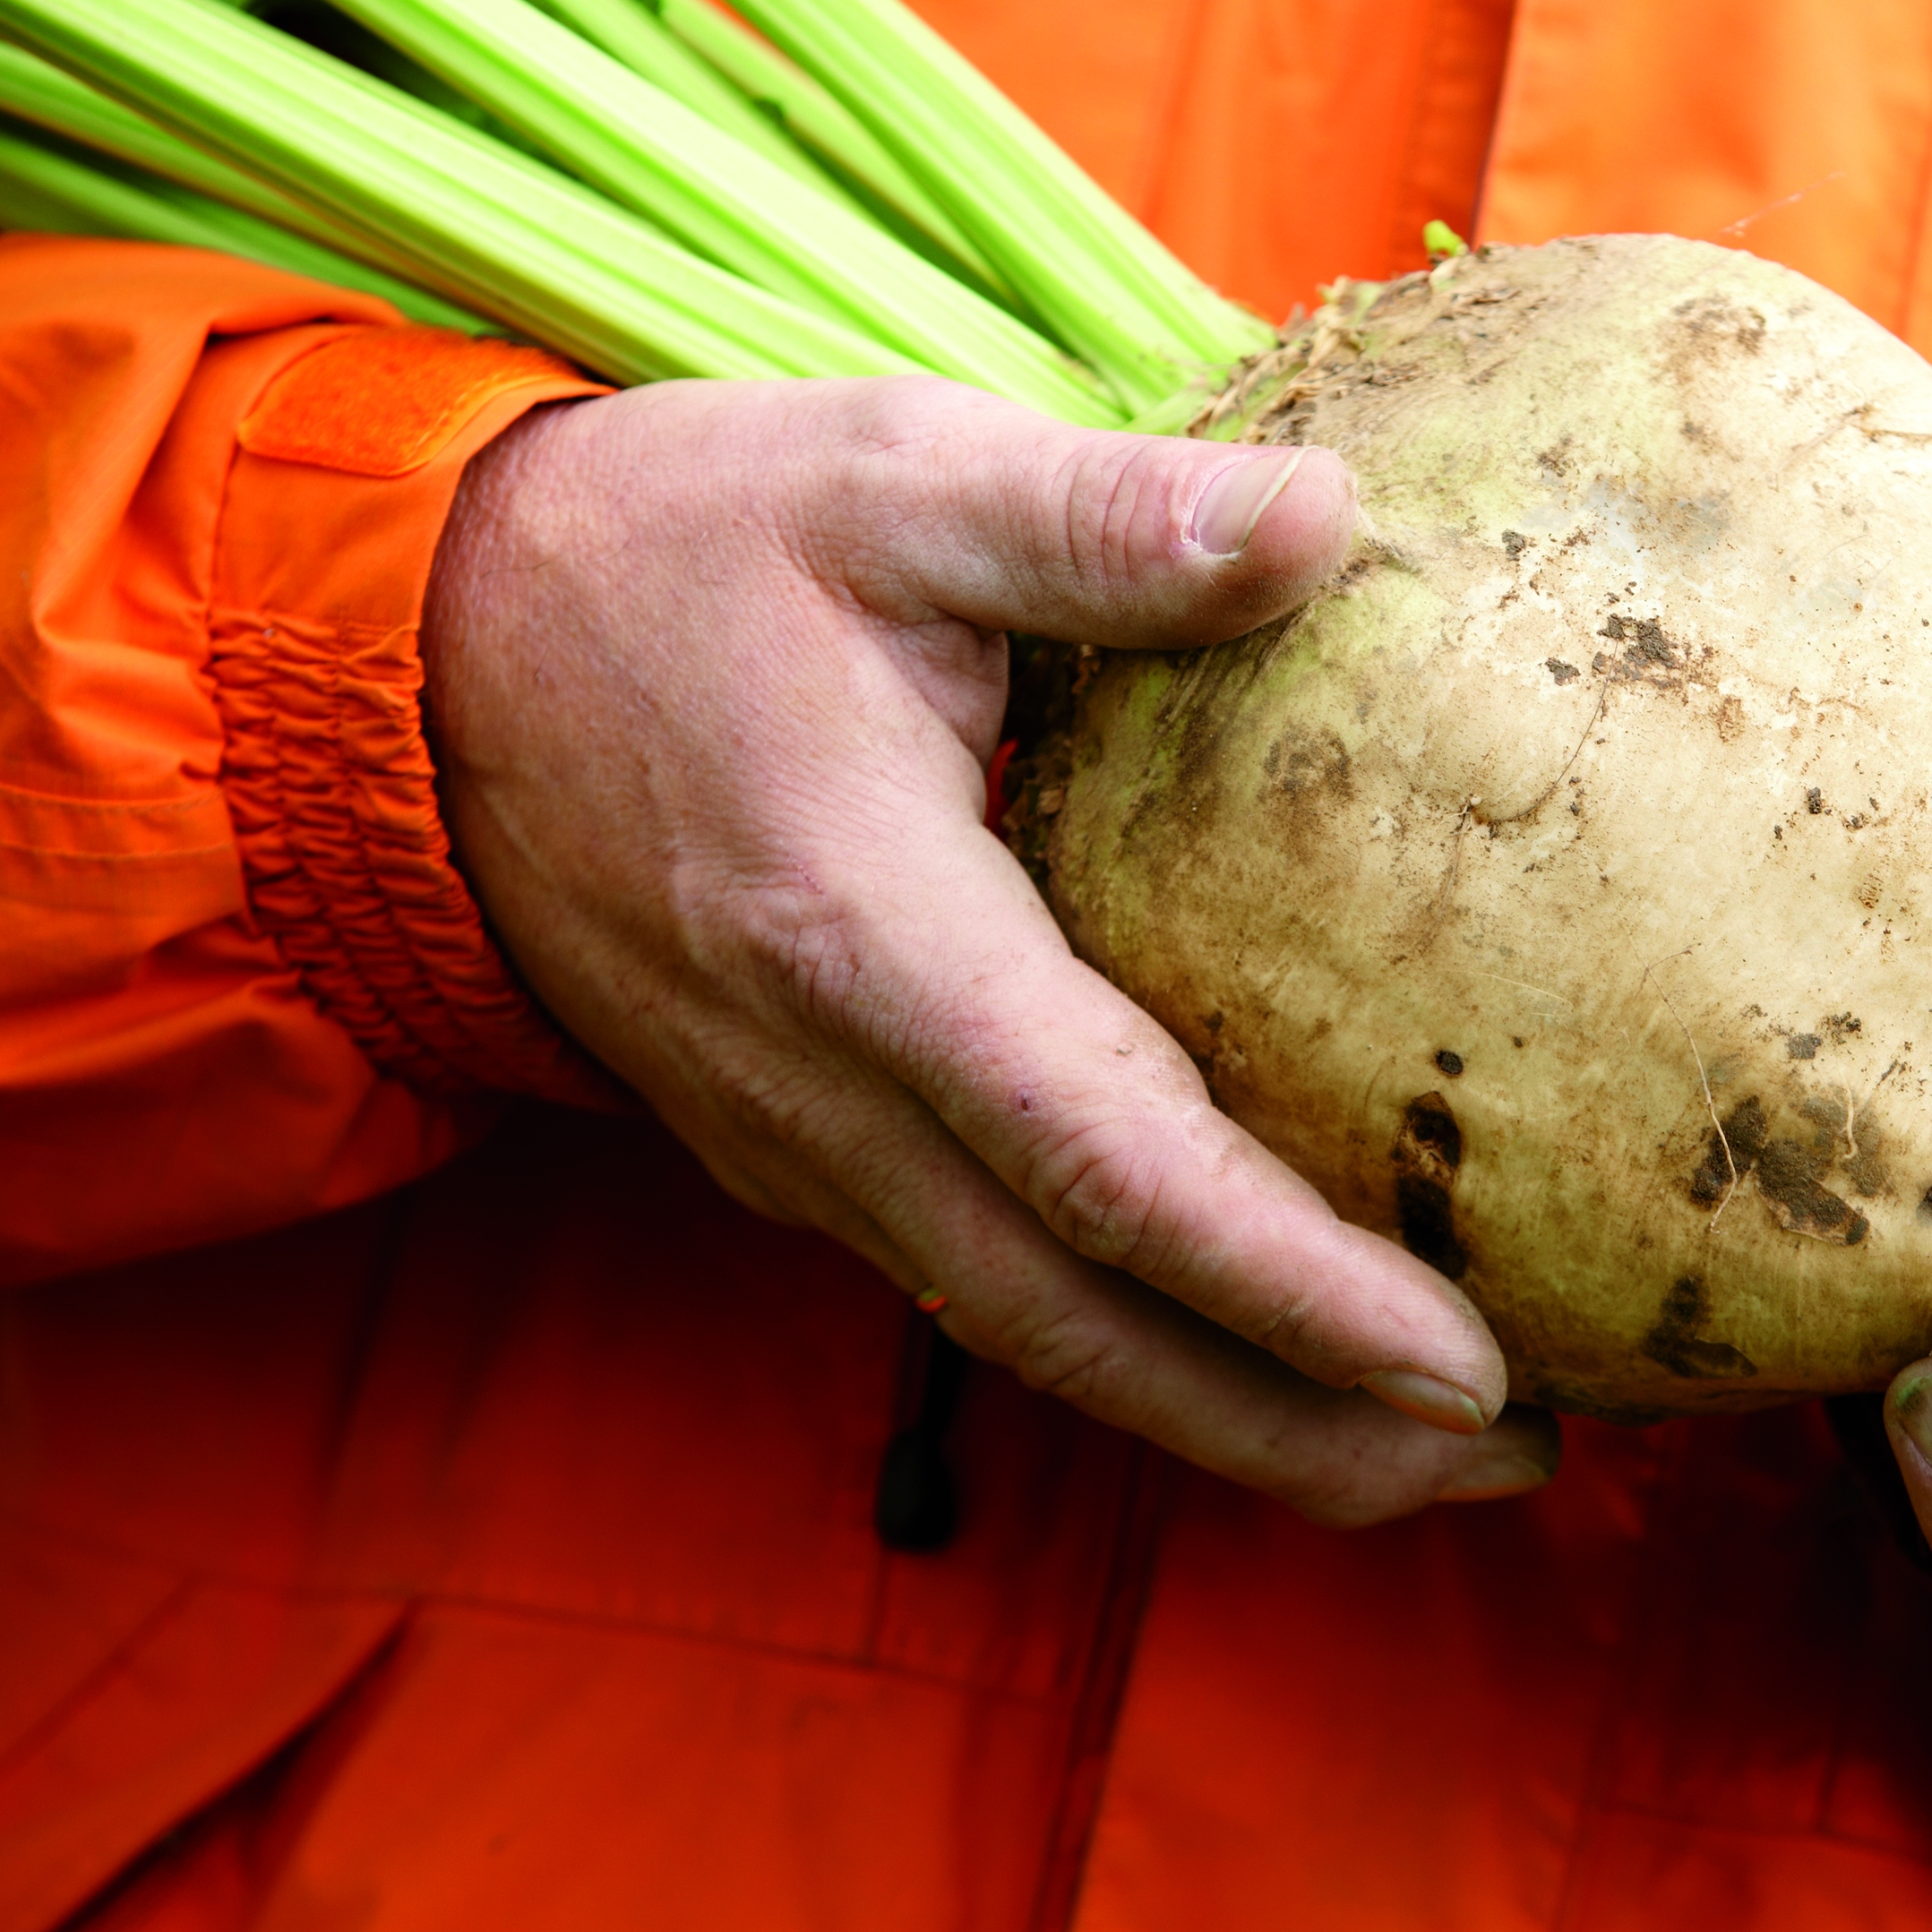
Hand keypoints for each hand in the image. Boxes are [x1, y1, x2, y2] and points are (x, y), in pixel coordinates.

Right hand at [421, 376, 1554, 1523]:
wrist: (420, 659)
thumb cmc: (671, 548)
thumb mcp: (892, 475)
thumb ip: (1108, 516)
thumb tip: (1333, 522)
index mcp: (861, 935)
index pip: (1107, 1165)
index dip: (1289, 1288)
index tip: (1464, 1368)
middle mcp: (822, 1089)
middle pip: (1081, 1327)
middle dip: (1299, 1426)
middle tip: (1511, 1455)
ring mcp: (797, 1143)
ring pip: (1032, 1340)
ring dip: (1232, 1421)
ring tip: (1432, 1455)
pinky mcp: (797, 1150)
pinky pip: (984, 1288)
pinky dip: (1135, 1350)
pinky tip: (1263, 1352)